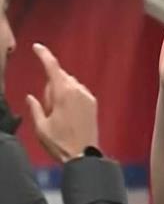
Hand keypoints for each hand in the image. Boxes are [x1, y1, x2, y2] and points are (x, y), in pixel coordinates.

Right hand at [26, 43, 98, 162]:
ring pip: (70, 84)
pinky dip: (71, 95)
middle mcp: (77, 91)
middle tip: (48, 107)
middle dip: (51, 84)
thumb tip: (30, 97)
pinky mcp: (93, 105)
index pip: (52, 67)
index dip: (44, 55)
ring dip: (62, 90)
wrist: (83, 156)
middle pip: (60, 76)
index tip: (37, 47)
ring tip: (59, 113)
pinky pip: (79, 92)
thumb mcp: (41, 127)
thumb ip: (35, 108)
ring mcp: (87, 97)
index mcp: (63, 93)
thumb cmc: (60, 142)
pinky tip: (68, 112)